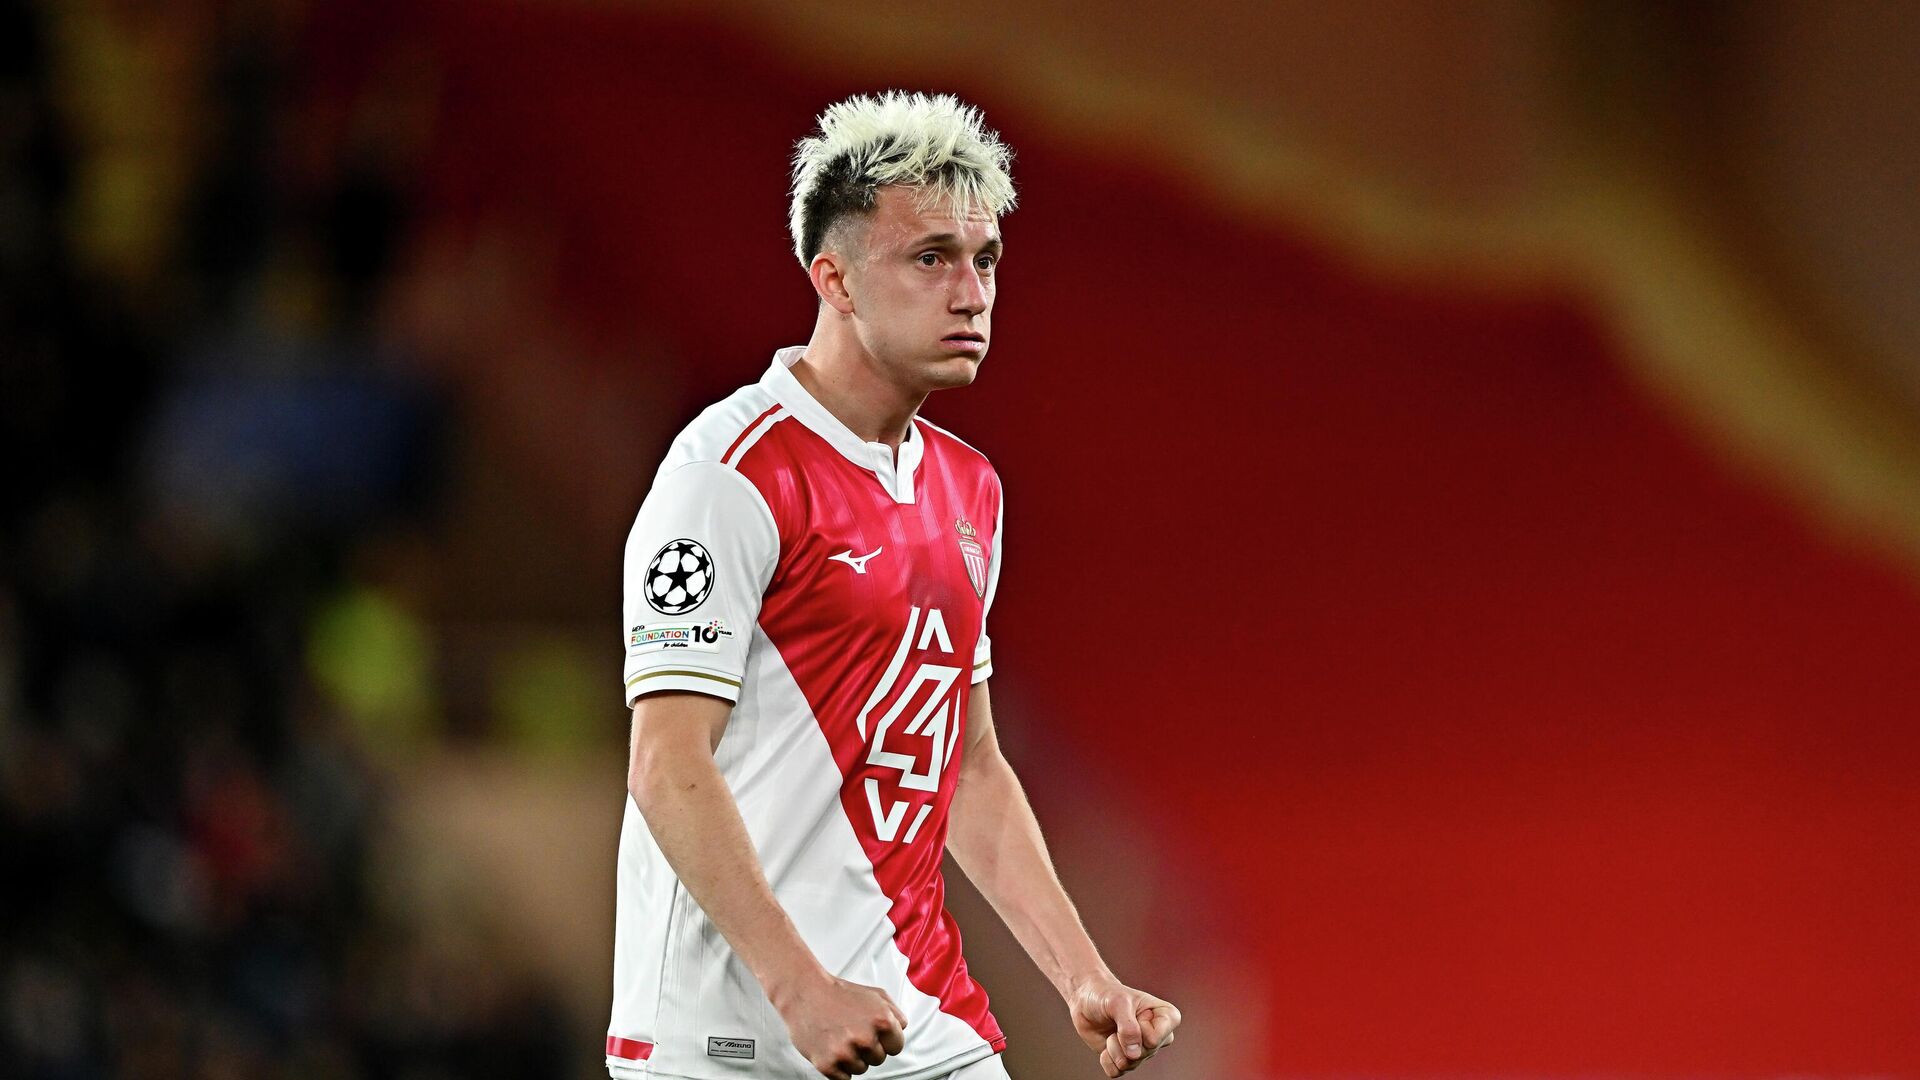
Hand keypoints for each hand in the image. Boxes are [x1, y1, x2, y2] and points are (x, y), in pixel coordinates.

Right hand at [774, 973, 908, 1078]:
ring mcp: (846, 1053)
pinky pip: (843, 1078)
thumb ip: (895, 1013)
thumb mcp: (875, 995)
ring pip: (861, 1069)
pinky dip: (838, 1067)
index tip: (872, 1033)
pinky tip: (831, 1047)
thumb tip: (901, 1029)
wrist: (805, 993)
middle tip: (852, 1032)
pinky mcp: (827, 1064)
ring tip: (840, 1037)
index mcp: (882, 1021)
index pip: (896, 1047)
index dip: (885, 1040)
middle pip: (878, 1059)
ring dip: (852, 1058)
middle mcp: (865, 1038)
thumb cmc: (839, 993)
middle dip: (868, 1048)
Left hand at [1067, 974, 1180, 1076]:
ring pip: (1131, 1064)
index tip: (1134, 1012)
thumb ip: (1128, 1027)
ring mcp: (1143, 1049)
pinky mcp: (1126, 1060)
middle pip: (1144, 1053)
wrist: (1087, 1002)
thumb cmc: (1107, 995)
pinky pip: (1117, 1072)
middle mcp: (1158, 1036)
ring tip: (1112, 1031)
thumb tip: (1134, 1055)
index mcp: (1166, 1016)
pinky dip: (1106, 1060)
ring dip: (1114, 1048)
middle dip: (1124, 1039)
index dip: (1138, 1028)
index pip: (1155, 1039)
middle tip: (1118, 1022)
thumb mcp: (1118, 1002)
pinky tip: (1106, 1044)